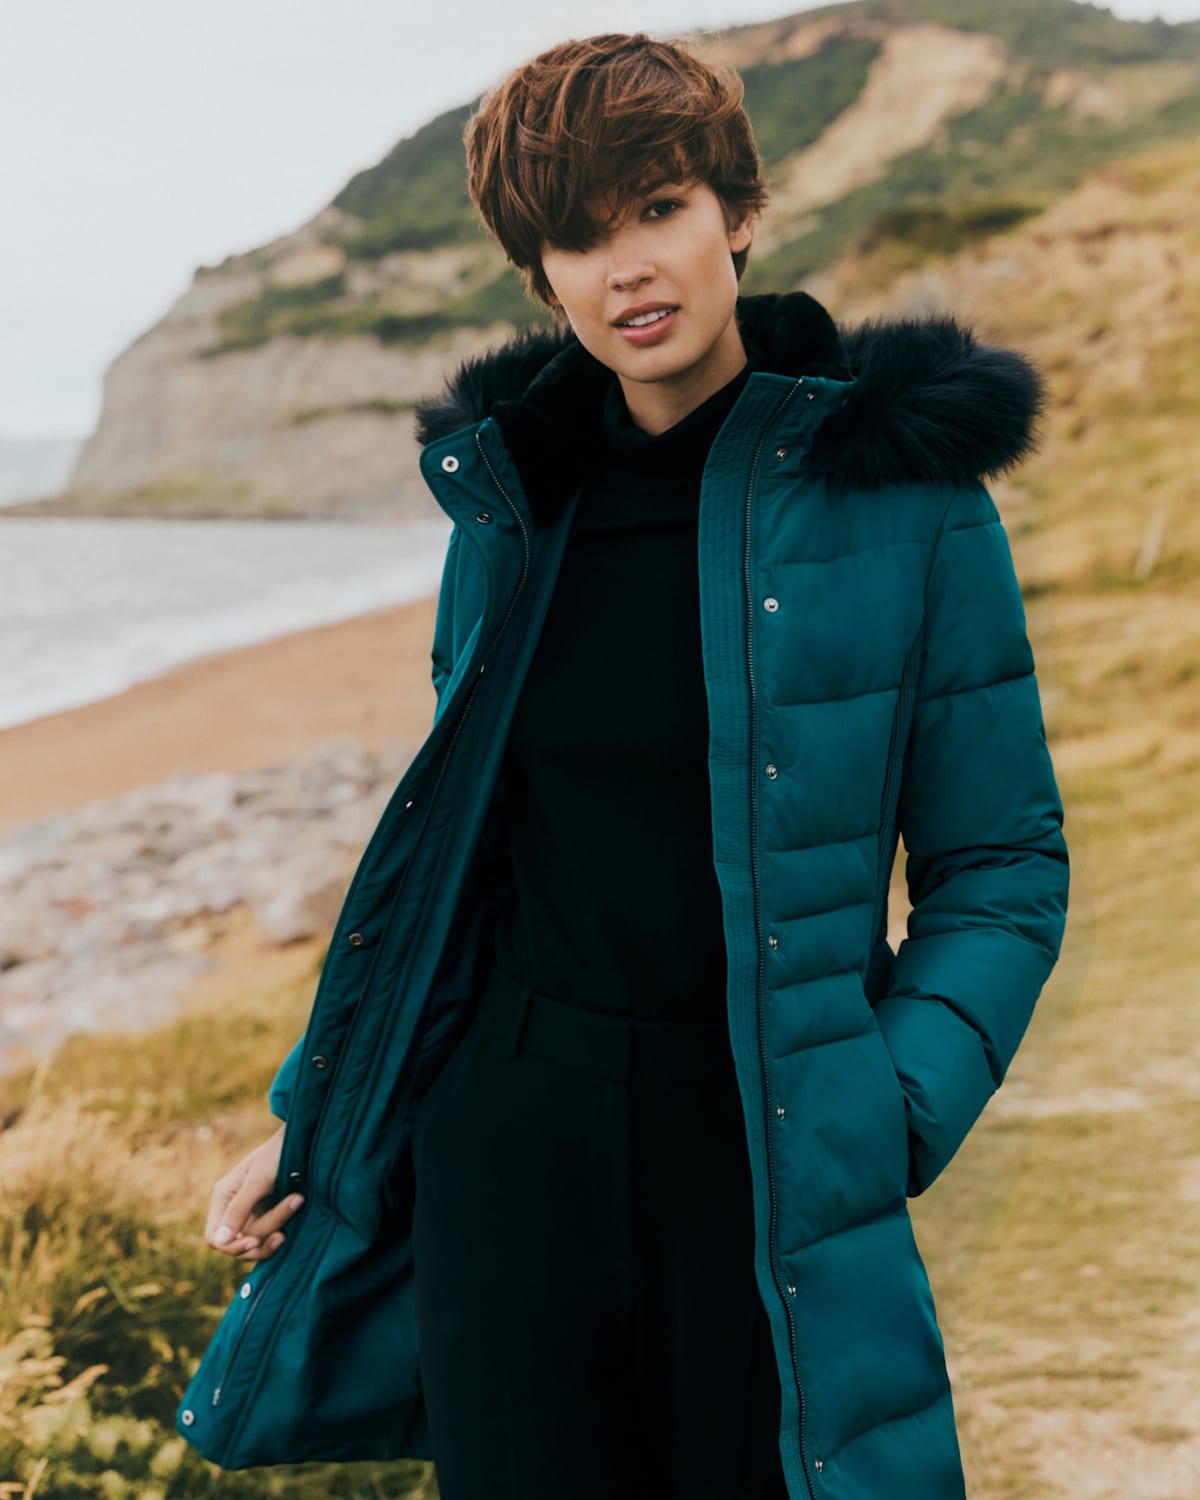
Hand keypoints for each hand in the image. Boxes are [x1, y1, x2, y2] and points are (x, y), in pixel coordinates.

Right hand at [205, 1124, 304, 1262]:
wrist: (304, 1141)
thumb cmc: (278, 1154)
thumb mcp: (258, 1179)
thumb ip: (238, 1209)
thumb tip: (219, 1241)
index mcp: (223, 1197)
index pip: (214, 1237)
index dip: (230, 1246)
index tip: (254, 1241)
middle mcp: (232, 1209)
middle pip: (237, 1243)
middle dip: (261, 1238)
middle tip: (284, 1228)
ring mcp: (250, 1215)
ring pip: (255, 1243)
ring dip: (273, 1235)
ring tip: (295, 1209)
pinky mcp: (267, 1217)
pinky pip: (268, 1239)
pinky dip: (278, 1236)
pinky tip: (290, 1230)